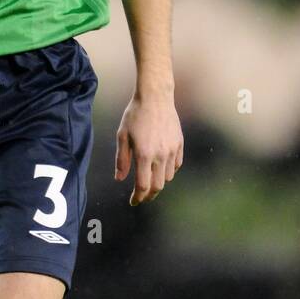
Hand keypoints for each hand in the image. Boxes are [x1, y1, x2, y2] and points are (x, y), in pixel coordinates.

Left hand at [115, 91, 183, 205]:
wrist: (155, 97)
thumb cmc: (135, 114)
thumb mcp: (122, 136)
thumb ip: (121, 159)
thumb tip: (120, 179)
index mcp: (144, 154)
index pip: (143, 185)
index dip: (138, 197)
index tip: (133, 202)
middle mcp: (161, 155)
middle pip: (158, 186)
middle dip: (149, 195)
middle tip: (141, 197)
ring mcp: (172, 150)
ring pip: (168, 177)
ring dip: (158, 182)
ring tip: (149, 180)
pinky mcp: (180, 144)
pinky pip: (176, 165)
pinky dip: (169, 170)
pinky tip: (161, 168)